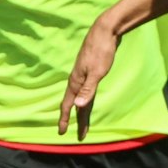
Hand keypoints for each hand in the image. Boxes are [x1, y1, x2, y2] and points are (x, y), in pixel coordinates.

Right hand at [59, 19, 122, 140]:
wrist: (105, 31)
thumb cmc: (102, 51)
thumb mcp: (97, 72)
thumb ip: (88, 90)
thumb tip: (78, 107)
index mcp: (76, 82)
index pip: (68, 105)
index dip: (65, 120)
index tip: (62, 133)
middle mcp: (77, 80)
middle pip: (76, 105)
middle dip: (77, 121)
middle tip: (80, 136)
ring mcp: (84, 75)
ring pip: (82, 98)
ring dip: (83, 112)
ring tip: (84, 123)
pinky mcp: (91, 71)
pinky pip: (87, 91)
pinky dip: (87, 100)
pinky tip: (87, 100)